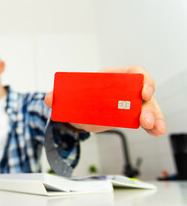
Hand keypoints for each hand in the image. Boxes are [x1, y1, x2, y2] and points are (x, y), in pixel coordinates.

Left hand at [44, 66, 165, 136]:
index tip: (142, 91)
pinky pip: (147, 120)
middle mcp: (127, 88)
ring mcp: (132, 103)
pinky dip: (153, 126)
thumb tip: (49, 98)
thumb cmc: (81, 99)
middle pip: (145, 91)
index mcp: (114, 77)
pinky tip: (156, 133)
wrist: (82, 113)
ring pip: (149, 107)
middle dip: (148, 105)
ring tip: (155, 129)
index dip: (142, 79)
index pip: (134, 73)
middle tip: (144, 119)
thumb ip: (59, 96)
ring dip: (154, 117)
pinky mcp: (132, 116)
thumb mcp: (71, 97)